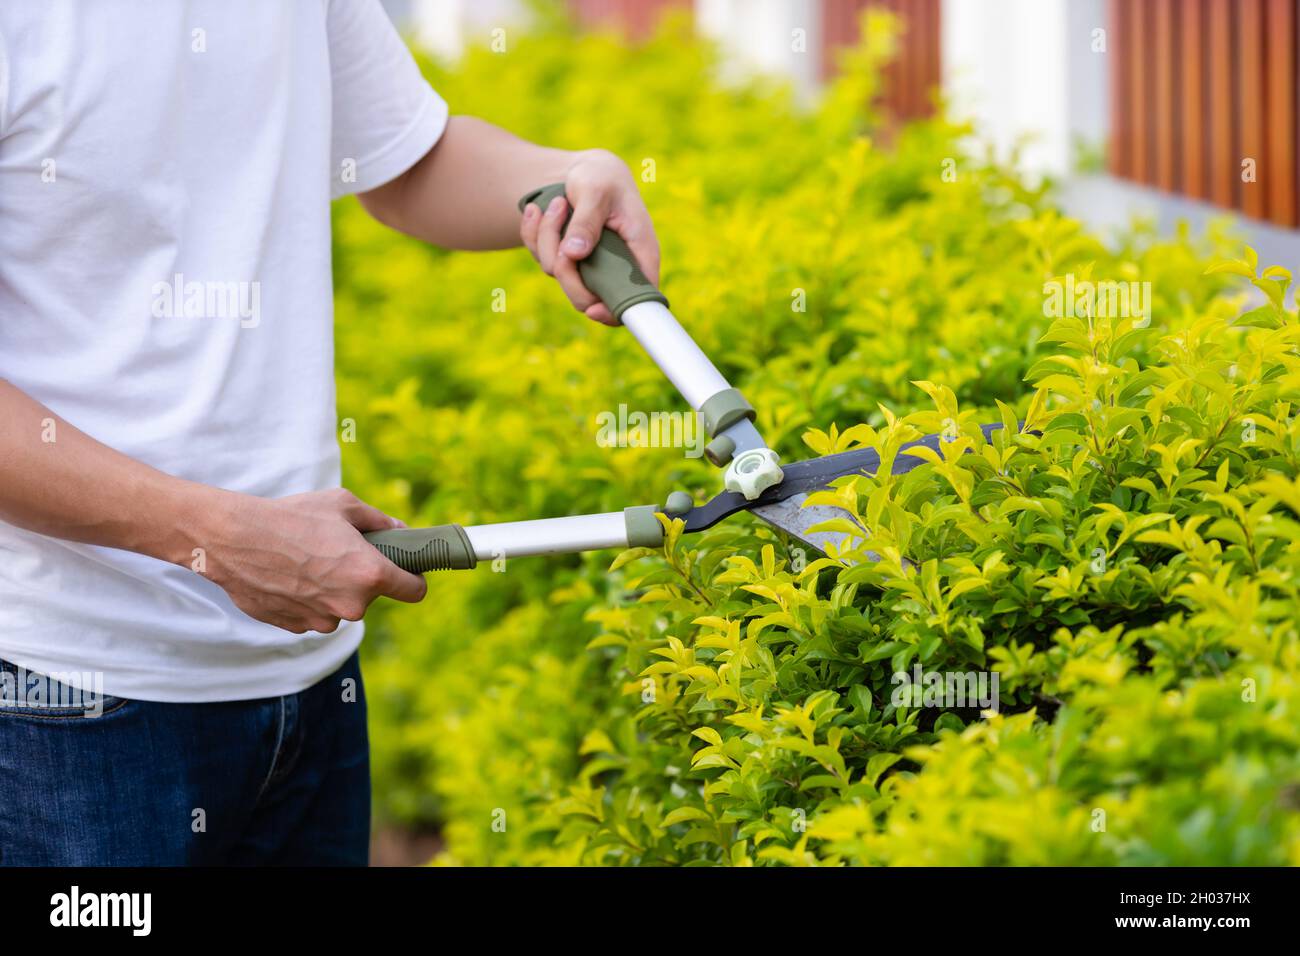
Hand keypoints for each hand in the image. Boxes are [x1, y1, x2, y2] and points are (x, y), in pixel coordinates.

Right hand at [201, 488, 426, 633]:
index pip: (415, 591)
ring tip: (306, 562)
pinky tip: (288, 576)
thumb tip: (400, 530)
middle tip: (337, 553)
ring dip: (331, 591)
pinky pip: (313, 614)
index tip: (408, 572)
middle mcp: (351, 605)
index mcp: (370, 574)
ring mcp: (322, 620)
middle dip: (360, 578)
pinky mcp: (297, 627)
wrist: (235, 539)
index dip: (414, 579)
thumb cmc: (292, 517)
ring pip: (339, 608)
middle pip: (370, 596)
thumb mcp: (343, 505)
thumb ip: (379, 521)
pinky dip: (306, 600)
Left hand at [519, 149, 659, 325]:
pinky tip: (536, 210)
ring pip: (558, 274)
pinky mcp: (565, 260)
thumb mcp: (596, 190)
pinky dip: (532, 234)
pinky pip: (540, 258)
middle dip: (565, 270)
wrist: (581, 169)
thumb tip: (575, 254)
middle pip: (588, 298)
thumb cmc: (600, 176)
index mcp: (639, 252)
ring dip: (548, 236)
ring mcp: (588, 266)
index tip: (593, 309)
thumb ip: (587, 221)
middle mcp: (615, 266)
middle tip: (561, 234)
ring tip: (557, 203)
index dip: (615, 311)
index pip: (637, 298)